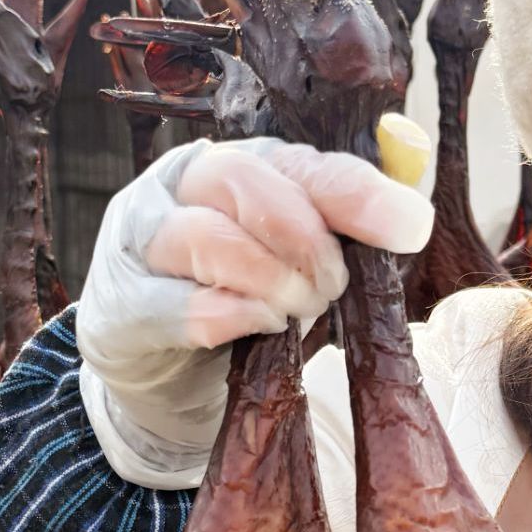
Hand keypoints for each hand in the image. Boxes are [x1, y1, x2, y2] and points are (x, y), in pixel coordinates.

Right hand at [77, 137, 434, 394]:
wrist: (167, 382)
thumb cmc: (242, 307)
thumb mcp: (303, 263)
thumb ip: (352, 213)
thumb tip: (414, 149)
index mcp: (237, 166)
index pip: (299, 163)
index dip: (356, 193)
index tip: (409, 228)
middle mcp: (179, 186)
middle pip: (243, 181)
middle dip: (304, 240)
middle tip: (330, 288)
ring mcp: (137, 243)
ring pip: (202, 235)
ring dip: (267, 278)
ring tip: (293, 312)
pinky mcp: (117, 305)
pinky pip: (170, 303)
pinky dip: (224, 316)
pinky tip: (255, 326)